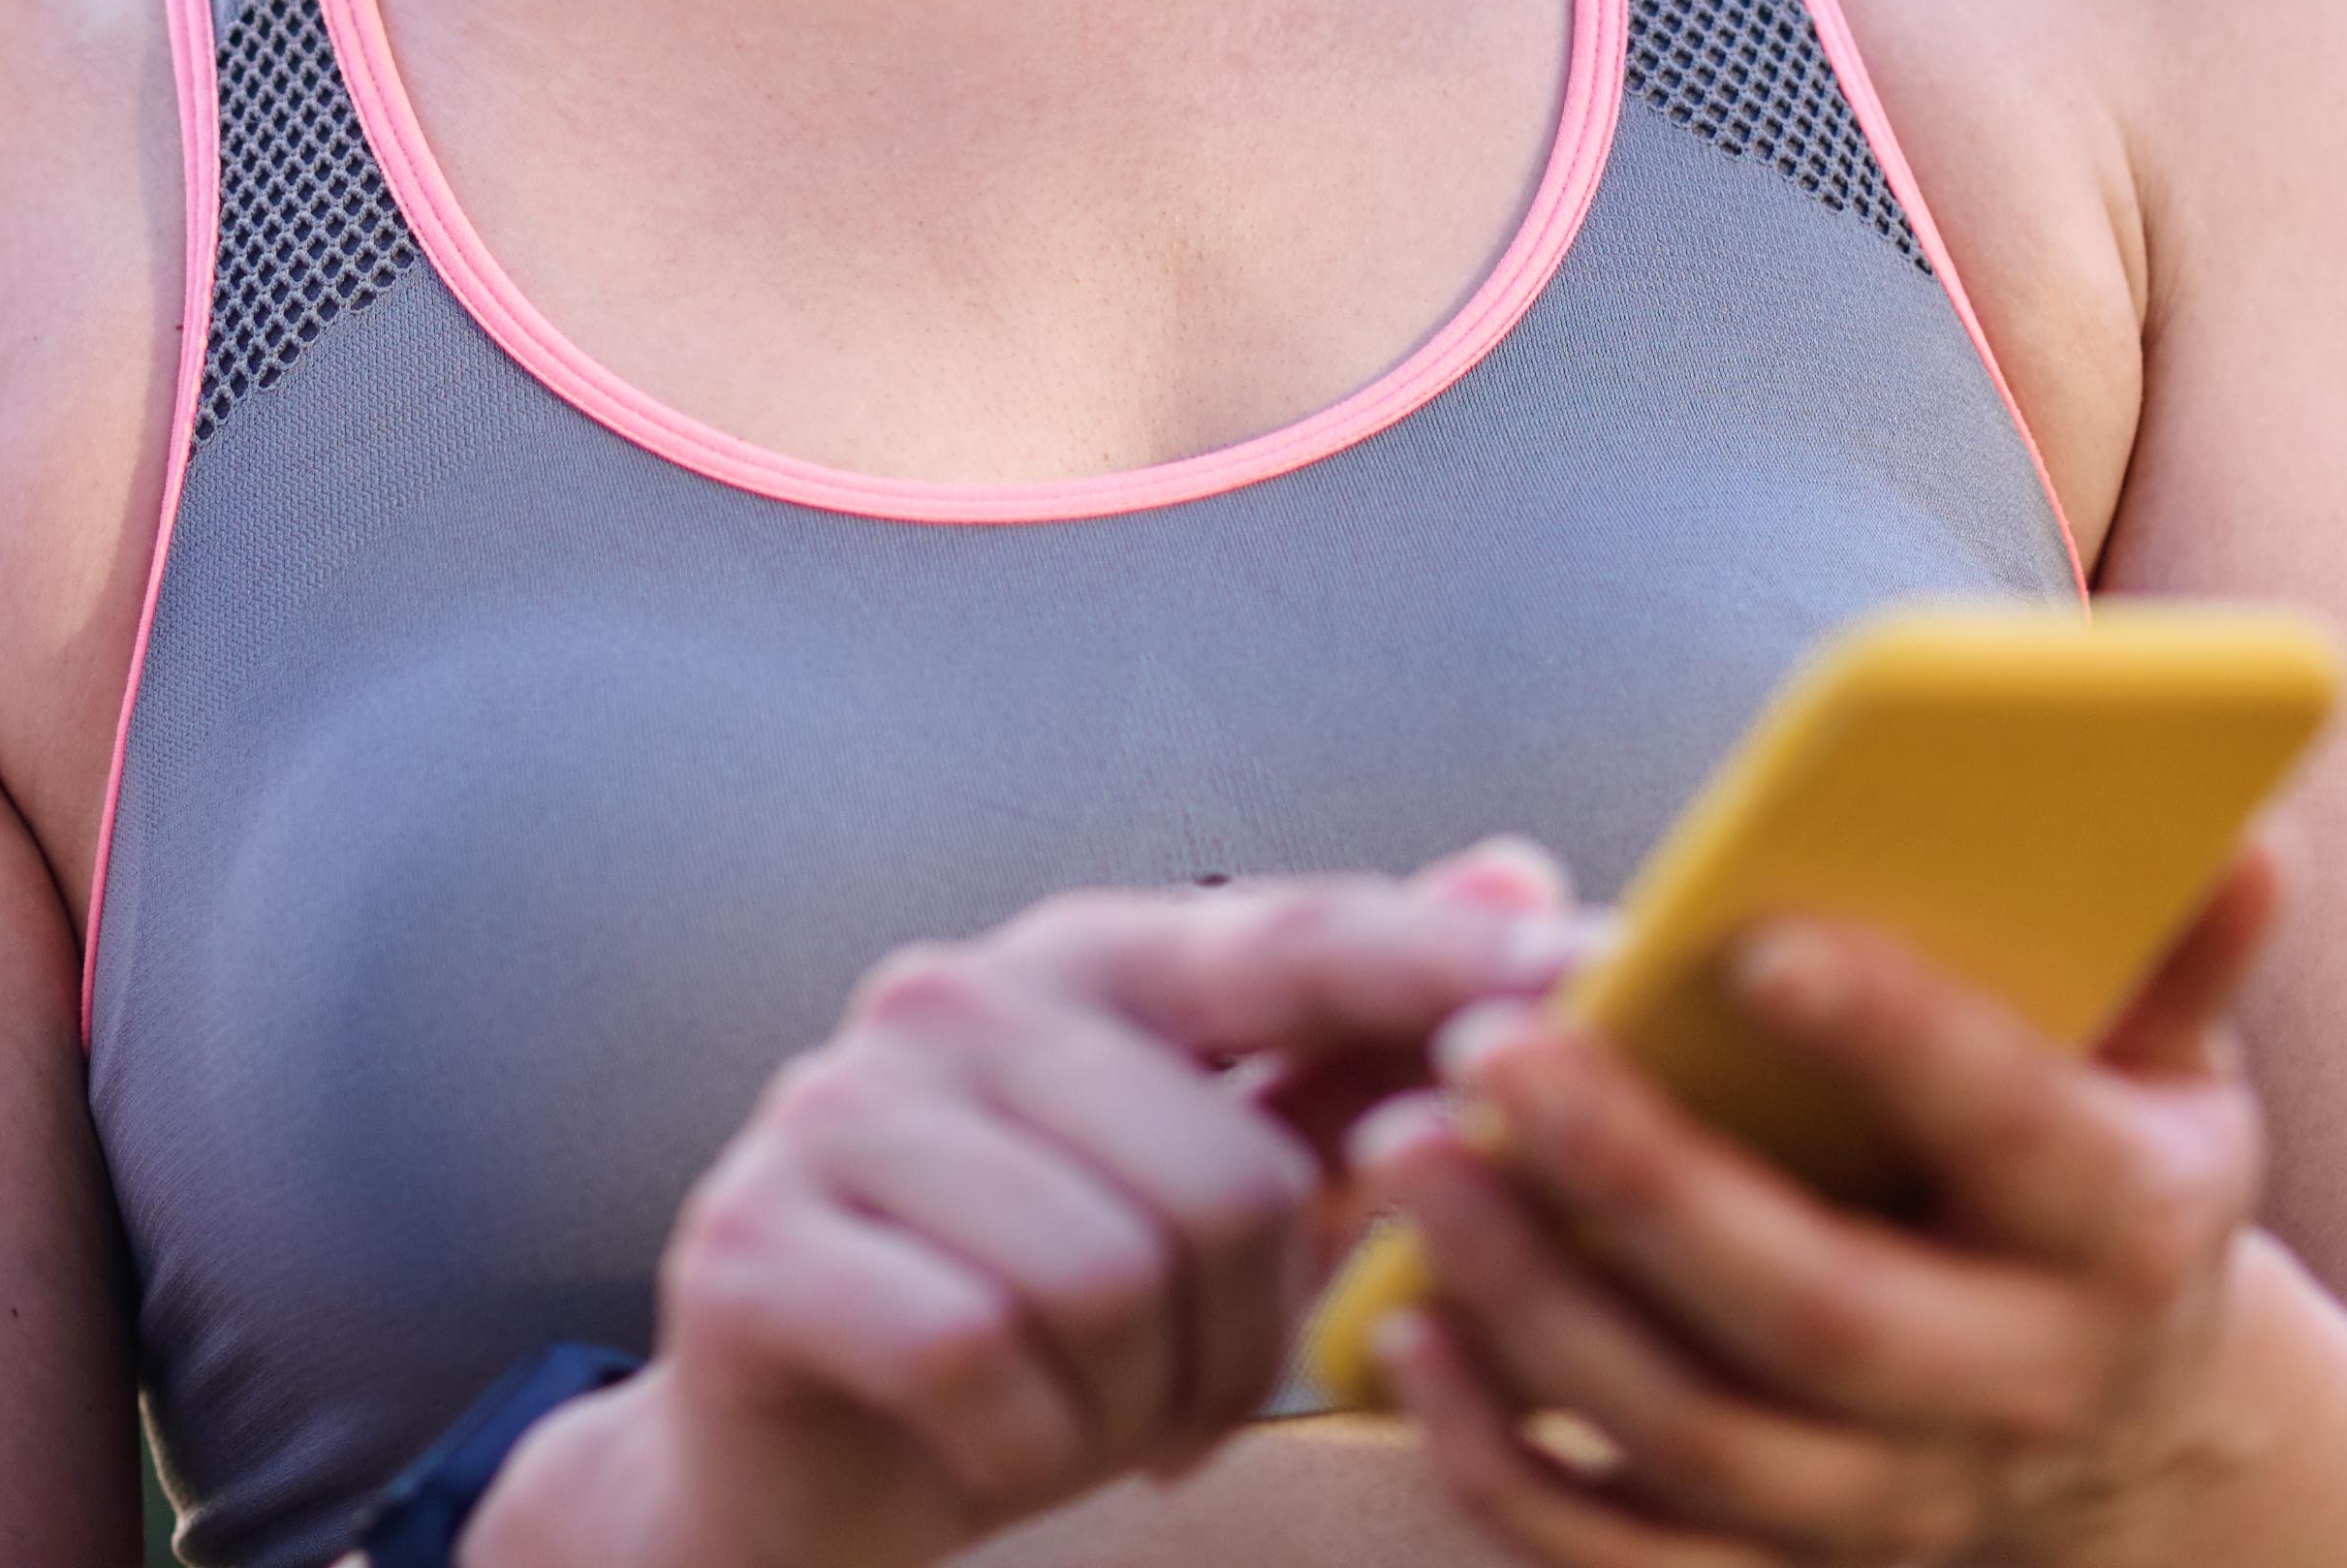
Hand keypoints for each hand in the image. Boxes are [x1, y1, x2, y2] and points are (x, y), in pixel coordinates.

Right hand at [472, 854, 1583, 1567]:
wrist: (786, 1472)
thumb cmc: (1026, 1322)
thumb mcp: (1198, 1196)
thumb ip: (1342, 1048)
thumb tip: (1519, 874)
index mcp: (1074, 963)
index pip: (1288, 942)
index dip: (1437, 963)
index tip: (1590, 970)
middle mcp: (948, 997)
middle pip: (1229, 1175)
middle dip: (1244, 1334)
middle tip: (1188, 1392)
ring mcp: (836, 1111)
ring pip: (1110, 1276)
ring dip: (1131, 1402)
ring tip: (1086, 1412)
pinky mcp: (756, 1243)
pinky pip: (981, 1361)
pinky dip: (1022, 1447)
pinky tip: (993, 1441)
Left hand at [1358, 849, 2286, 1567]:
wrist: (2126, 1423)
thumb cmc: (2104, 1166)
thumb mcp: (2168, 1057)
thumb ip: (2176, 941)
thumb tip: (2242, 820)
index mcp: (2124, 1228)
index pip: (2017, 1130)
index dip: (1900, 1038)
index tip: (1754, 937)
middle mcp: (2014, 1390)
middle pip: (1818, 1311)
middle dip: (1645, 1179)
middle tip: (1493, 1045)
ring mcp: (1894, 1503)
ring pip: (1696, 1437)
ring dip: (1534, 1302)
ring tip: (1404, 1150)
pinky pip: (1625, 1558)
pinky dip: (1501, 1463)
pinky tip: (1405, 1328)